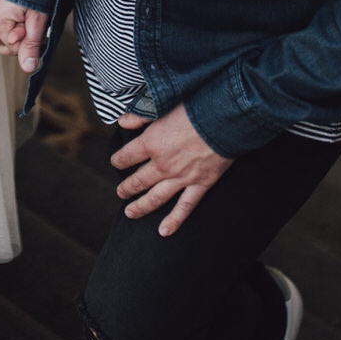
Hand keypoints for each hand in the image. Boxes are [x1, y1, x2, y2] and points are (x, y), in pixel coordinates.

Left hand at [110, 103, 233, 236]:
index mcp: (151, 143)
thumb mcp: (162, 107)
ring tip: (130, 213)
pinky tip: (163, 231)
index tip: (115, 162)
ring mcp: (181, 177)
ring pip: (155, 198)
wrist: (225, 119)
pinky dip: (174, 221)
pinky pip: (185, 207)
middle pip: (138, 181)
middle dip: (126, 188)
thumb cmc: (194, 108)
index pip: (126, 156)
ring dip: (141, 207)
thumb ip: (140, 116)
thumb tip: (122, 122)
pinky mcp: (201, 184)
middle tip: (120, 192)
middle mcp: (163, 164)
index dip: (118, 160)